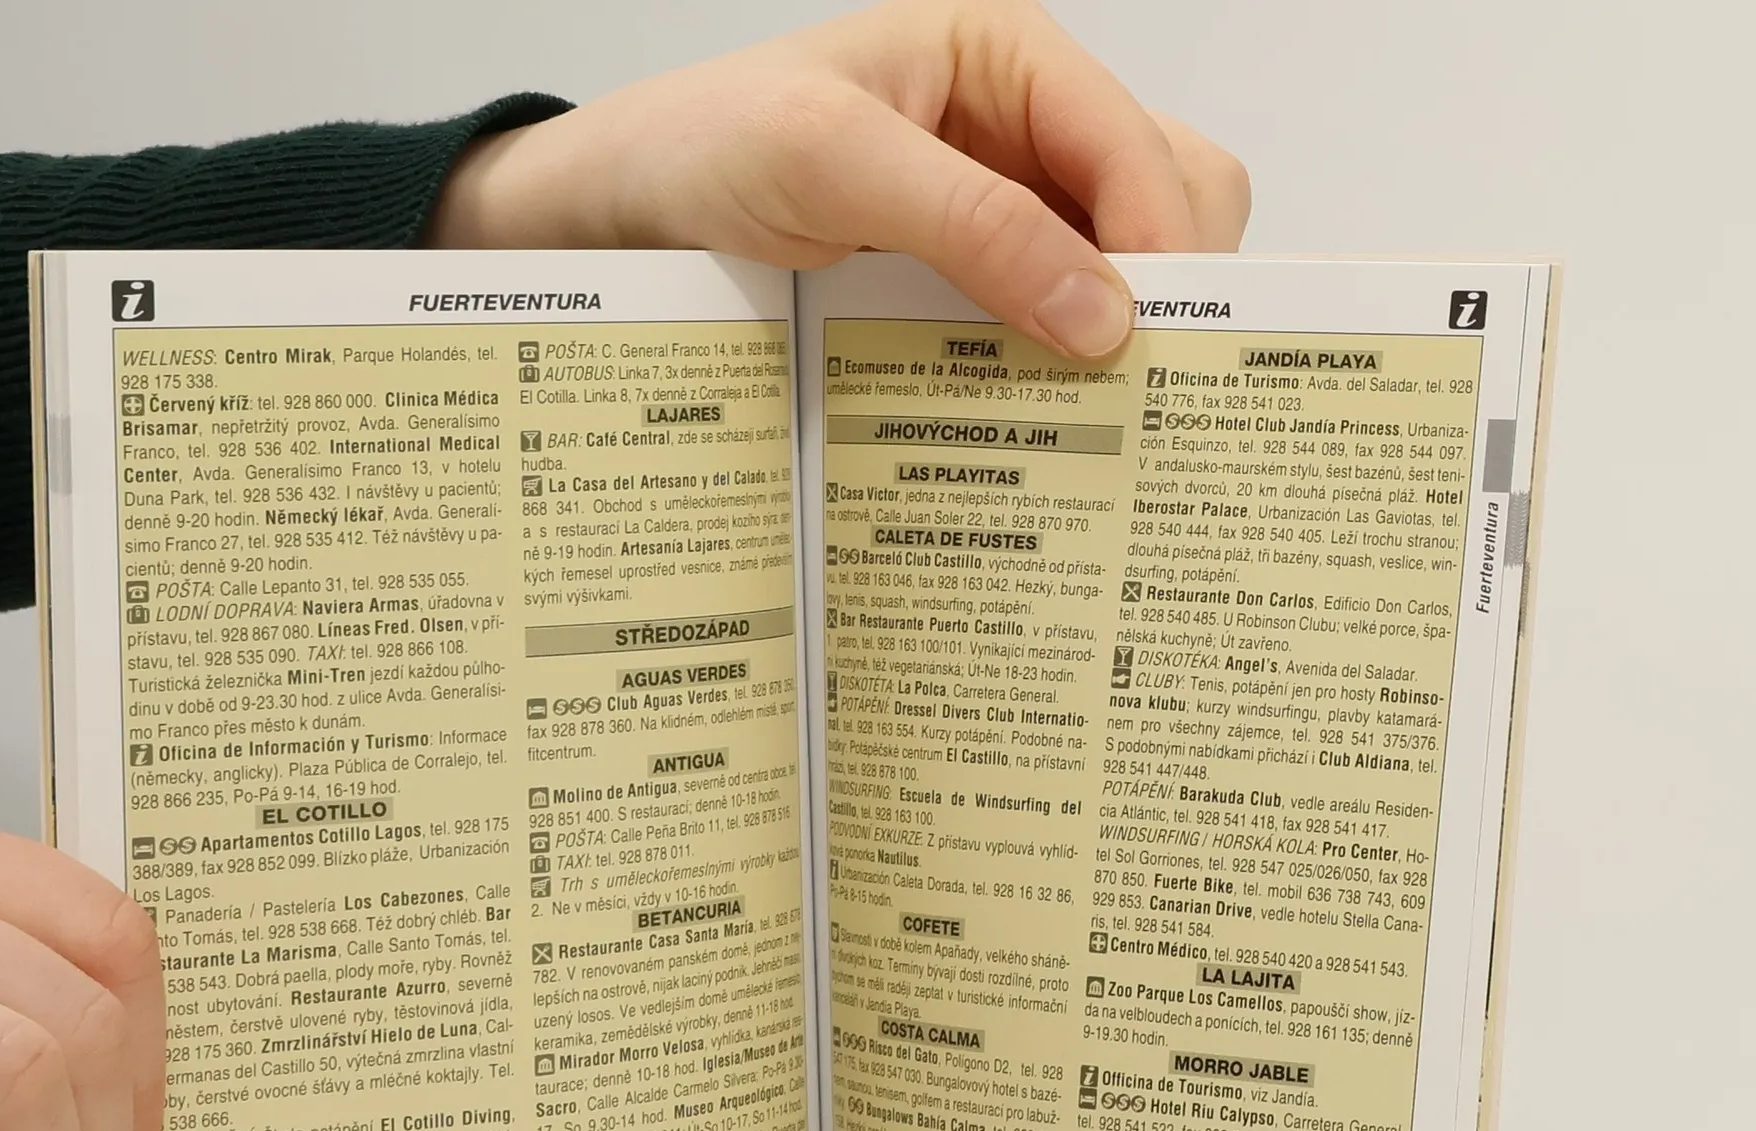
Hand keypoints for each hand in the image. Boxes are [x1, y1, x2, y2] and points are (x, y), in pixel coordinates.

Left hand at [428, 0, 1249, 358]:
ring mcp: (1004, 211)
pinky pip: (1052, 321)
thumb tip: (1102, 318)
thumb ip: (970, 225)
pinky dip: (1059, 365)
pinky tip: (1040, 411)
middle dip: (1159, 290)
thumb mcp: (834, 163)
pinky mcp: (971, 281)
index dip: (1161, 245)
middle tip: (1123, 385)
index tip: (1145, 344)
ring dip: (1113, 338)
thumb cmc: (711, 147)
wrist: (626, 211)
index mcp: (1011, 59)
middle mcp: (1026, 131)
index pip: (1142, 147)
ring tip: (1086, 411)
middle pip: (1163, 204)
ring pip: (1120, 273)